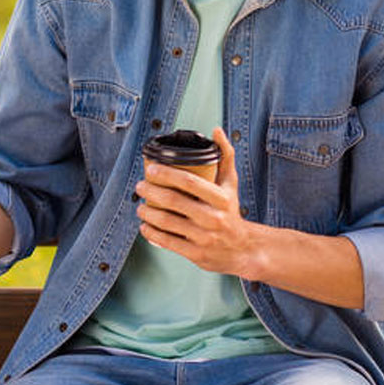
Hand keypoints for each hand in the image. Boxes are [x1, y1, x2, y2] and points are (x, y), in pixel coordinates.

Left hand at [135, 127, 265, 277]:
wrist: (243, 249)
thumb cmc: (231, 211)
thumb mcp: (231, 184)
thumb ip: (225, 156)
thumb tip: (217, 131)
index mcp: (221, 198)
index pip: (190, 181)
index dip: (167, 174)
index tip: (151, 169)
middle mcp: (213, 218)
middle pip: (173, 201)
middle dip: (150, 192)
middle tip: (140, 186)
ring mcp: (204, 237)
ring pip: (167, 222)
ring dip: (147, 213)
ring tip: (140, 206)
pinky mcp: (196, 254)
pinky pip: (167, 242)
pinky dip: (151, 233)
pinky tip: (145, 226)